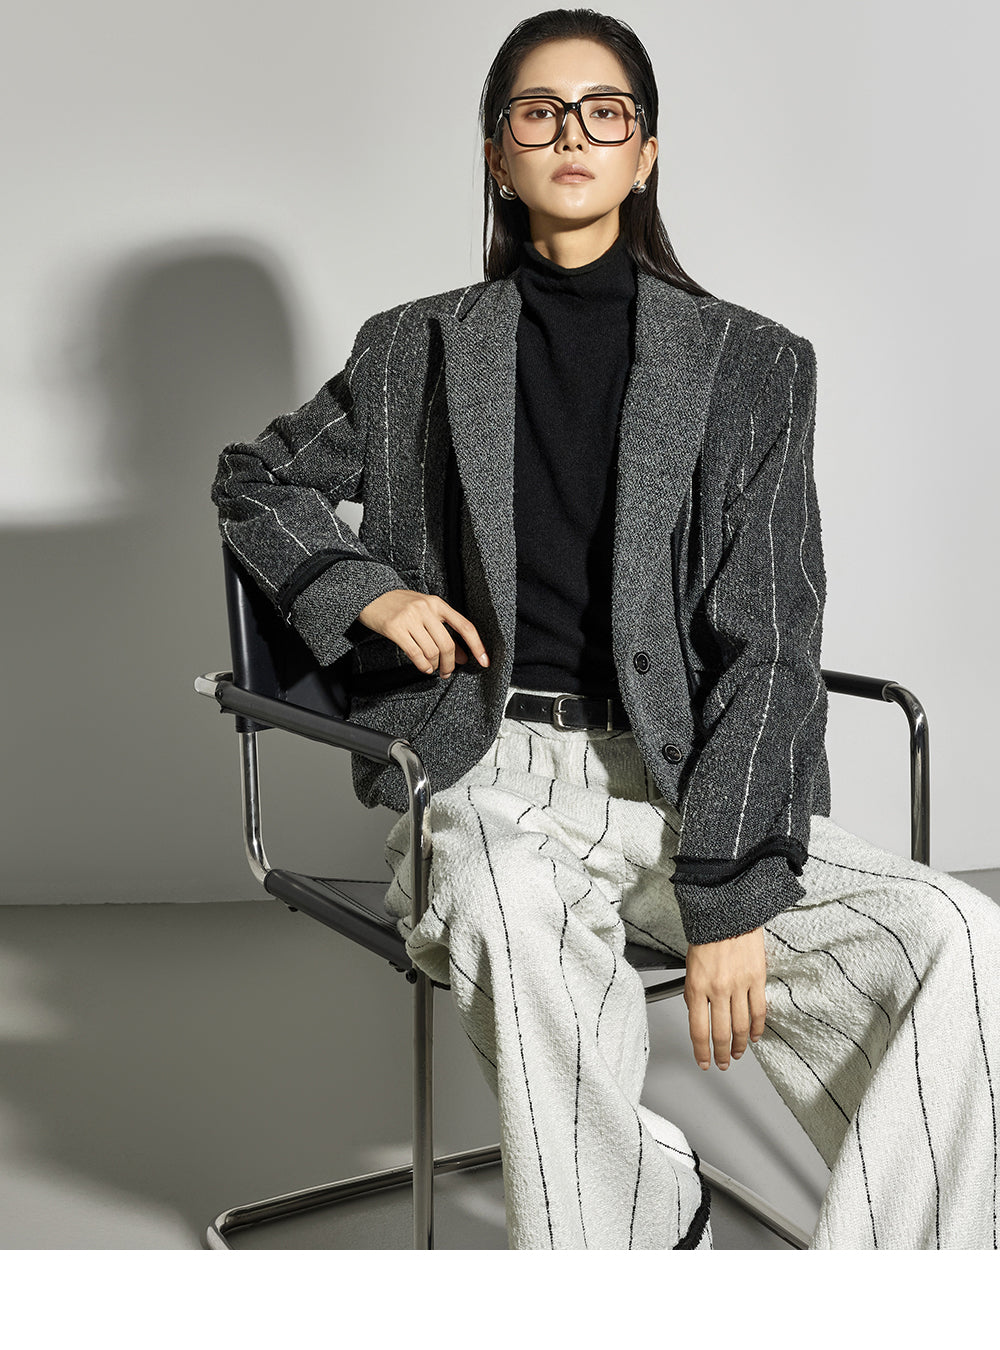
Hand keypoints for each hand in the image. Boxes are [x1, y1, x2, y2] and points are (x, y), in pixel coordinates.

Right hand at [357, 590, 489, 678]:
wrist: (371, 594)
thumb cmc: (400, 604)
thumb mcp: (425, 612)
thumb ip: (444, 631)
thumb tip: (463, 656)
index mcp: (437, 603)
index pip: (465, 626)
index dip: (477, 646)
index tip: (484, 661)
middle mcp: (426, 609)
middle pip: (448, 645)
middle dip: (450, 664)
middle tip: (447, 672)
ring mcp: (410, 618)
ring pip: (432, 651)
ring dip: (434, 665)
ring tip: (433, 668)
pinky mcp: (395, 628)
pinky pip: (415, 654)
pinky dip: (423, 665)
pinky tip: (424, 667)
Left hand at [683, 927, 766, 1070]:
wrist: (727, 913)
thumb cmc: (707, 937)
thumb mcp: (690, 967)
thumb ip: (695, 993)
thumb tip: (700, 1016)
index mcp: (696, 987)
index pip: (698, 1030)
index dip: (701, 1051)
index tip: (704, 1062)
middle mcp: (716, 989)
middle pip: (720, 1033)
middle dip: (721, 1054)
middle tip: (723, 1063)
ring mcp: (738, 985)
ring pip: (740, 1026)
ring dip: (740, 1045)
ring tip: (738, 1053)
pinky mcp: (756, 978)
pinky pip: (758, 1010)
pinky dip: (757, 1028)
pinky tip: (755, 1036)